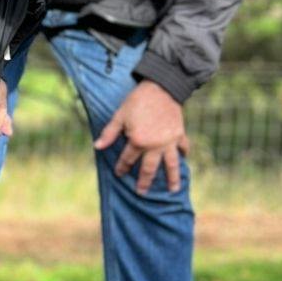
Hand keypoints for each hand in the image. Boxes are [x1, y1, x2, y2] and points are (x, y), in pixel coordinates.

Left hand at [94, 80, 189, 194]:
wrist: (162, 87)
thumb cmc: (137, 101)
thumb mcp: (120, 115)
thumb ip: (109, 133)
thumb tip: (97, 147)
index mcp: (138, 141)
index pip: (127, 159)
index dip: (122, 167)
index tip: (119, 174)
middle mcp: (155, 146)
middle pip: (149, 169)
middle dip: (144, 182)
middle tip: (141, 193)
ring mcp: (169, 142)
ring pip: (171, 165)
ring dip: (172, 178)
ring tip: (173, 190)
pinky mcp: (179, 135)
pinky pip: (183, 148)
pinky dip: (184, 155)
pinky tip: (184, 161)